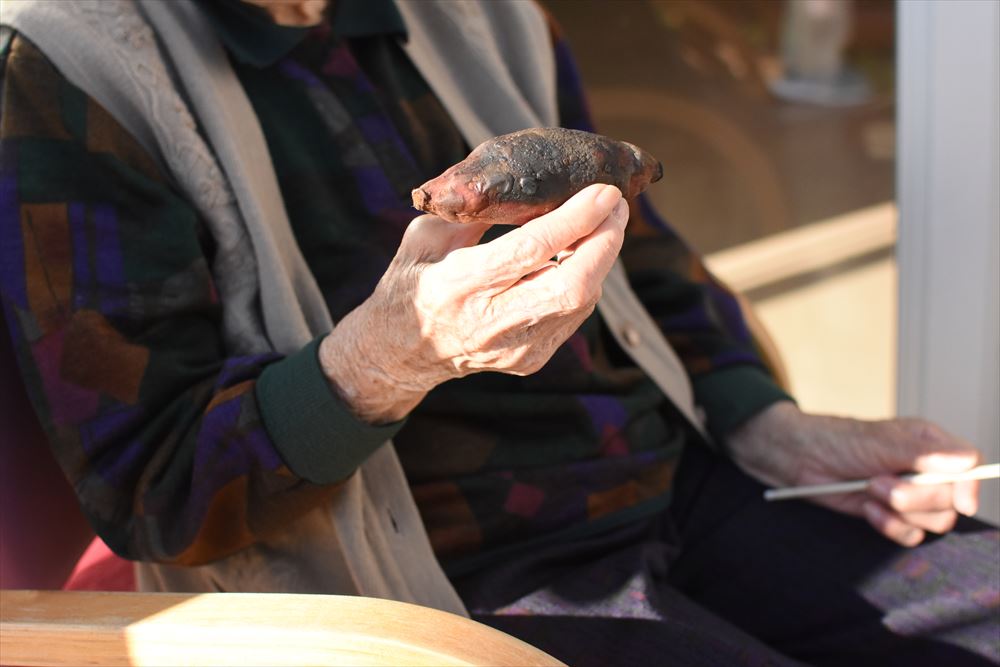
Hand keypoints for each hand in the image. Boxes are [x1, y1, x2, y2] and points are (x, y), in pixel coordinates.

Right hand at [319, 183, 628, 422]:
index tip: (604, 192)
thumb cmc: (412, 284)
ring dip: (600, 258)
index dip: (575, 219)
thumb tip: (520, 185)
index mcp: (458, 286)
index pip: (530, 250)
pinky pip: (574, 314)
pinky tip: (581, 255)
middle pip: (572, 285)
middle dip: (606, 240)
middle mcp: (491, 323)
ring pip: (581, 301)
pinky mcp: (531, 359)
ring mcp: (516, 348)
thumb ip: (471, 216)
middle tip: (616, 205)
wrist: (402, 354)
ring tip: (602, 223)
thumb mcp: (423, 238)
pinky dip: (586, 280)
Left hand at [726, 402, 980, 545]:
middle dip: (915, 497)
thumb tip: (966, 460)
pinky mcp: (892, 515)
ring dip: (900, 511)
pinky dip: (889, 526)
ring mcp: (909, 494)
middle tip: (878, 483)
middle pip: (952, 500)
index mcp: (930, 444)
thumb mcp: (878, 442)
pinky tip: (866, 509)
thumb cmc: (836, 440)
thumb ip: (922, 454)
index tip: (959, 501)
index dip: (968, 486)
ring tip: (870, 491)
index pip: (970, 467)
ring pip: (935, 521)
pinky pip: (911, 536)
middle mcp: (925, 470)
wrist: (799, 459)